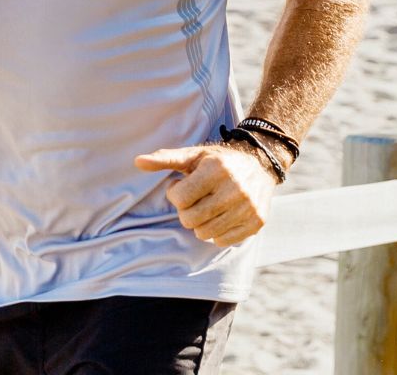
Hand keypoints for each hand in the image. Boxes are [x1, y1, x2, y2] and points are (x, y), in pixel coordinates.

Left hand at [134, 142, 276, 246]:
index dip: (175, 194)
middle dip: (186, 211)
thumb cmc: (218, 161)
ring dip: (200, 223)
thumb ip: (164, 158)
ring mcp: (247, 207)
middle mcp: (234, 188)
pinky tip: (220, 215)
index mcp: (216, 169)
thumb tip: (137, 161)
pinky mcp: (256, 223)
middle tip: (193, 199)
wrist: (259, 166)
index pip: (180, 198)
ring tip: (206, 207)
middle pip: (190, 219)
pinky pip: (222, 241)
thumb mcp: (193, 155)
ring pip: (205, 233)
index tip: (181, 185)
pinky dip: (216, 232)